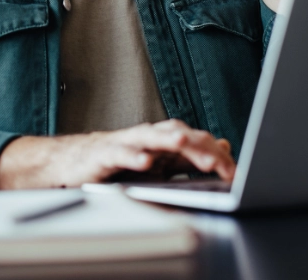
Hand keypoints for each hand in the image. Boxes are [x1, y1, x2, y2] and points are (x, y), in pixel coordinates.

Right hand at [0, 119, 235, 189]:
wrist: (73, 163)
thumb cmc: (118, 163)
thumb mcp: (160, 164)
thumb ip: (190, 157)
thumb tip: (223, 146)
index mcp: (163, 141)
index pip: (196, 142)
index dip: (215, 155)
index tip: (234, 173)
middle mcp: (147, 137)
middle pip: (177, 134)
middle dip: (198, 148)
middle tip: (219, 163)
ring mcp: (126, 143)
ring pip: (150, 137)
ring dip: (167, 140)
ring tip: (182, 143)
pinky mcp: (104, 154)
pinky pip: (120, 154)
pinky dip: (132, 157)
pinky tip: (144, 163)